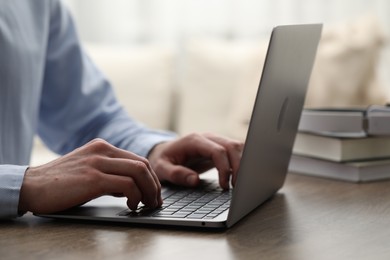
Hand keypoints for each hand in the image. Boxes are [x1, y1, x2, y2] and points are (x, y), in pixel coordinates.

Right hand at [18, 139, 161, 213]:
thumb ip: (108, 172)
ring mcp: (97, 163)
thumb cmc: (59, 182)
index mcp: (102, 147)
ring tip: (147, 204)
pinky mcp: (93, 179)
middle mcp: (102, 151)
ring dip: (149, 190)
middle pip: (142, 164)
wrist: (31, 186)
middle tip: (156, 201)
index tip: (154, 192)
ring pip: (139, 171)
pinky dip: (136, 196)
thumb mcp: (87, 169)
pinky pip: (127, 185)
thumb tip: (130, 187)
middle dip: (154, 184)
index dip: (151, 177)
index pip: (137, 159)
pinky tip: (132, 206)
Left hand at [148, 133, 243, 189]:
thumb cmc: (162, 160)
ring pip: (237, 146)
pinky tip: (239, 176)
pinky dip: (241, 162)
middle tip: (236, 187)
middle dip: (238, 167)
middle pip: (231, 146)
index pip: (218, 151)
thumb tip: (195, 180)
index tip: (224, 186)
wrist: (163, 152)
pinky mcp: (219, 148)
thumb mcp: (161, 168)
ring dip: (242, 163)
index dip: (224, 168)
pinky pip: (235, 151)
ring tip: (238, 184)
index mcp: (194, 141)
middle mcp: (207, 137)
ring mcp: (214, 141)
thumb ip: (176, 174)